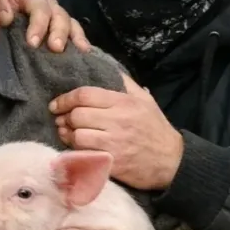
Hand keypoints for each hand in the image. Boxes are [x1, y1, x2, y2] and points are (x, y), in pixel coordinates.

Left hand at [1, 0, 89, 52]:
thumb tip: (8, 16)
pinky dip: (79, 40)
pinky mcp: (58, 28)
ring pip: (68, 21)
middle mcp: (43, 1)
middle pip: (57, 12)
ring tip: (78, 51)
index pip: (37, 4)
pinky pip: (74, 31)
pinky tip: (85, 53)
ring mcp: (53, 14)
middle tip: (55, 48)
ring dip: (73, 36)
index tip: (32, 43)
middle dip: (58, 30)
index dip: (38, 23)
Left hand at [50, 74, 183, 190]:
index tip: (57, 104)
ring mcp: (114, 143)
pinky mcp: (112, 163)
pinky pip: (84, 155)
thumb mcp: (145, 99)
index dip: (65, 99)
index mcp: (124, 103)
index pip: (85, 95)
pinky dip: (76, 151)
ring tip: (68, 133)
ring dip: (68, 135)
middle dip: (65, 118)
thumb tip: (102, 67)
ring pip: (77, 136)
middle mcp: (118, 121)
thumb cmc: (155, 127)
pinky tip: (76, 148)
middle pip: (77, 115)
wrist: (172, 161)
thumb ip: (124, 83)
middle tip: (62, 120)